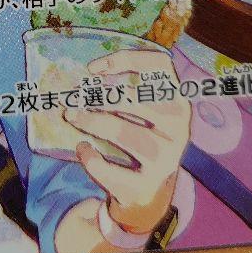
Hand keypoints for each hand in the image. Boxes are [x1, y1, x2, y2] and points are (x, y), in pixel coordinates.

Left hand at [64, 45, 190, 234]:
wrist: (147, 192)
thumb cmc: (139, 138)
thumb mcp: (139, 113)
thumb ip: (122, 91)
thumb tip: (86, 77)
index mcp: (177, 101)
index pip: (161, 67)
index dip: (127, 60)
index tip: (92, 68)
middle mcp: (178, 128)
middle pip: (140, 100)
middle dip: (102, 96)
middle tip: (75, 98)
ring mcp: (167, 158)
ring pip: (128, 133)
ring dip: (95, 122)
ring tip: (73, 116)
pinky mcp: (148, 184)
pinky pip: (115, 171)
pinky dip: (93, 160)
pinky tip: (82, 149)